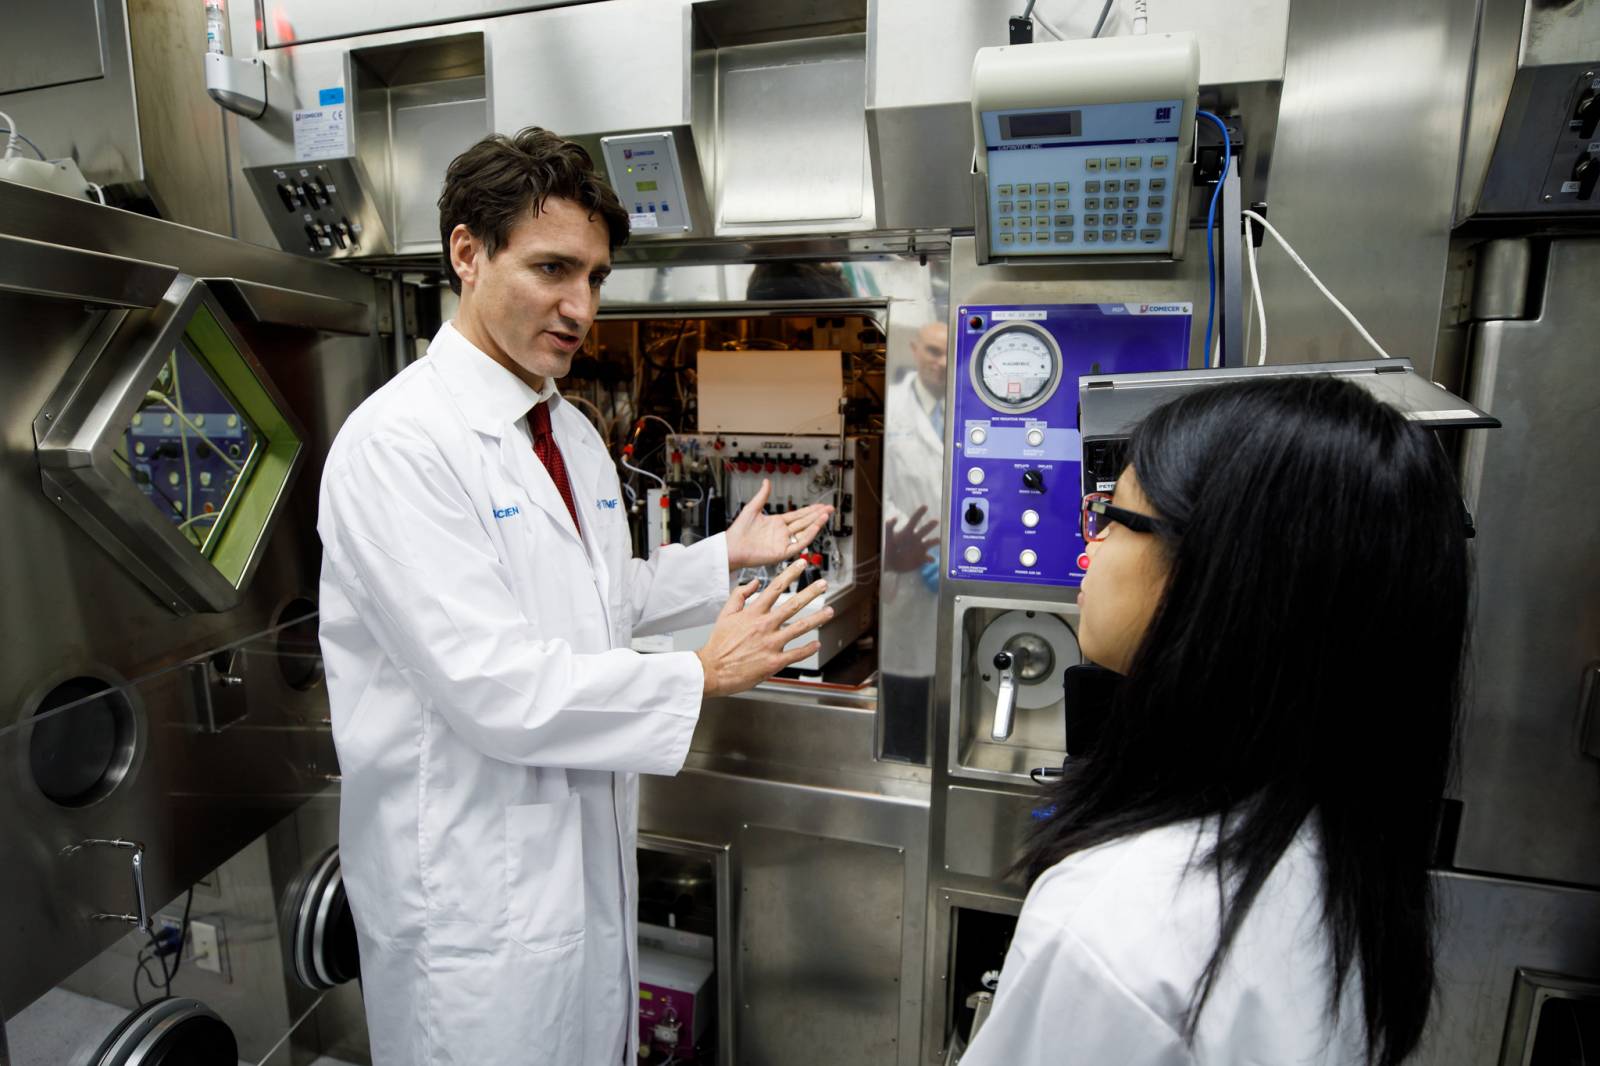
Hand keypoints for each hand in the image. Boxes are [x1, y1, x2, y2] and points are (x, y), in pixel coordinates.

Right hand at [696, 558, 832, 696]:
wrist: (712, 670)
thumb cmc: (719, 644)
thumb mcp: (725, 614)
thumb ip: (740, 595)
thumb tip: (754, 582)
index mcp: (753, 613)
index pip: (775, 588)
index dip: (790, 574)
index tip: (801, 564)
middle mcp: (764, 626)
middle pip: (793, 605)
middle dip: (810, 592)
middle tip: (823, 584)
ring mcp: (770, 644)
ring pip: (799, 627)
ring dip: (817, 618)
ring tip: (829, 611)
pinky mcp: (773, 662)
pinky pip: (796, 653)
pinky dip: (808, 649)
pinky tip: (816, 644)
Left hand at [724, 478, 833, 570]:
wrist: (731, 547)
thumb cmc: (739, 531)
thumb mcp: (752, 508)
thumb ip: (762, 495)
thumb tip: (766, 482)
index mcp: (777, 523)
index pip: (798, 515)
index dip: (810, 510)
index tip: (821, 505)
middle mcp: (782, 533)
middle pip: (805, 522)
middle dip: (818, 515)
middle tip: (830, 508)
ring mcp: (783, 543)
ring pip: (804, 532)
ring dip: (816, 524)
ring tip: (826, 515)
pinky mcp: (782, 553)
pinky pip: (799, 544)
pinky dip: (808, 535)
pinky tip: (816, 526)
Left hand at [883, 505, 939, 572]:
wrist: (889, 563)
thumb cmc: (887, 546)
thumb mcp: (886, 536)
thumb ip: (889, 527)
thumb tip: (895, 518)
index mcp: (907, 531)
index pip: (914, 520)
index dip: (919, 513)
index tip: (925, 506)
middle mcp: (916, 538)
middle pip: (924, 530)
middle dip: (930, 525)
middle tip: (935, 521)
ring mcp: (920, 548)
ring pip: (930, 543)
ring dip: (935, 541)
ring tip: (938, 540)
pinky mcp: (922, 559)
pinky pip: (928, 558)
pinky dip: (931, 559)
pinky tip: (931, 559)